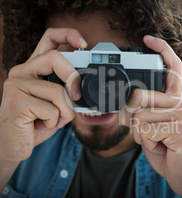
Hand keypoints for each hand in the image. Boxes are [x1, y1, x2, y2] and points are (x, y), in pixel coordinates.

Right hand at [0, 28, 85, 165]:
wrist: (12, 146)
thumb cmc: (37, 122)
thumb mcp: (56, 102)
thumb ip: (67, 89)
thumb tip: (89, 83)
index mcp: (34, 68)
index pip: (49, 39)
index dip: (68, 35)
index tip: (83, 43)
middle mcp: (22, 71)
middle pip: (55, 58)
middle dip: (73, 78)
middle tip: (76, 96)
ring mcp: (16, 85)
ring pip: (58, 90)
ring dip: (65, 112)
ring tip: (52, 120)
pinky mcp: (15, 101)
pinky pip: (52, 109)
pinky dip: (55, 122)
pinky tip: (40, 125)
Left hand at [120, 36, 181, 196]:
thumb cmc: (168, 150)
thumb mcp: (154, 128)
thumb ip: (145, 112)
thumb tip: (127, 102)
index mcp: (175, 99)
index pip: (172, 68)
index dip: (162, 50)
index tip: (148, 38)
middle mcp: (181, 102)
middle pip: (139, 95)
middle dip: (130, 117)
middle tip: (140, 132)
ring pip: (139, 116)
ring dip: (140, 136)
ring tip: (156, 142)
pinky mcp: (180, 128)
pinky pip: (146, 130)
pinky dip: (147, 144)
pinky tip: (161, 148)